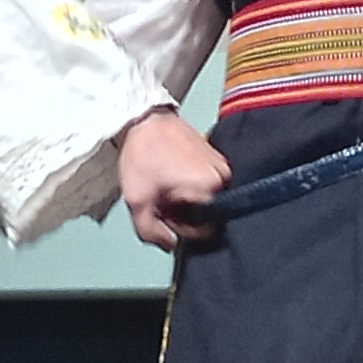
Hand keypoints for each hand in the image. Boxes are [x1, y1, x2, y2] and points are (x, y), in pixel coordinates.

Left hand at [118, 105, 229, 253]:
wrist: (144, 118)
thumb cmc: (143, 153)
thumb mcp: (138, 201)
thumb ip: (151, 232)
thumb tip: (169, 244)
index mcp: (211, 189)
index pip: (205, 231)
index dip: (181, 227)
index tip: (165, 214)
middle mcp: (224, 177)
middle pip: (207, 215)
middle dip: (183, 213)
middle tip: (162, 199)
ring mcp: (221, 165)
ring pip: (207, 200)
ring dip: (186, 200)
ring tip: (166, 185)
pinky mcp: (215, 157)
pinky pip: (206, 185)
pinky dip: (190, 187)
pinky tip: (172, 176)